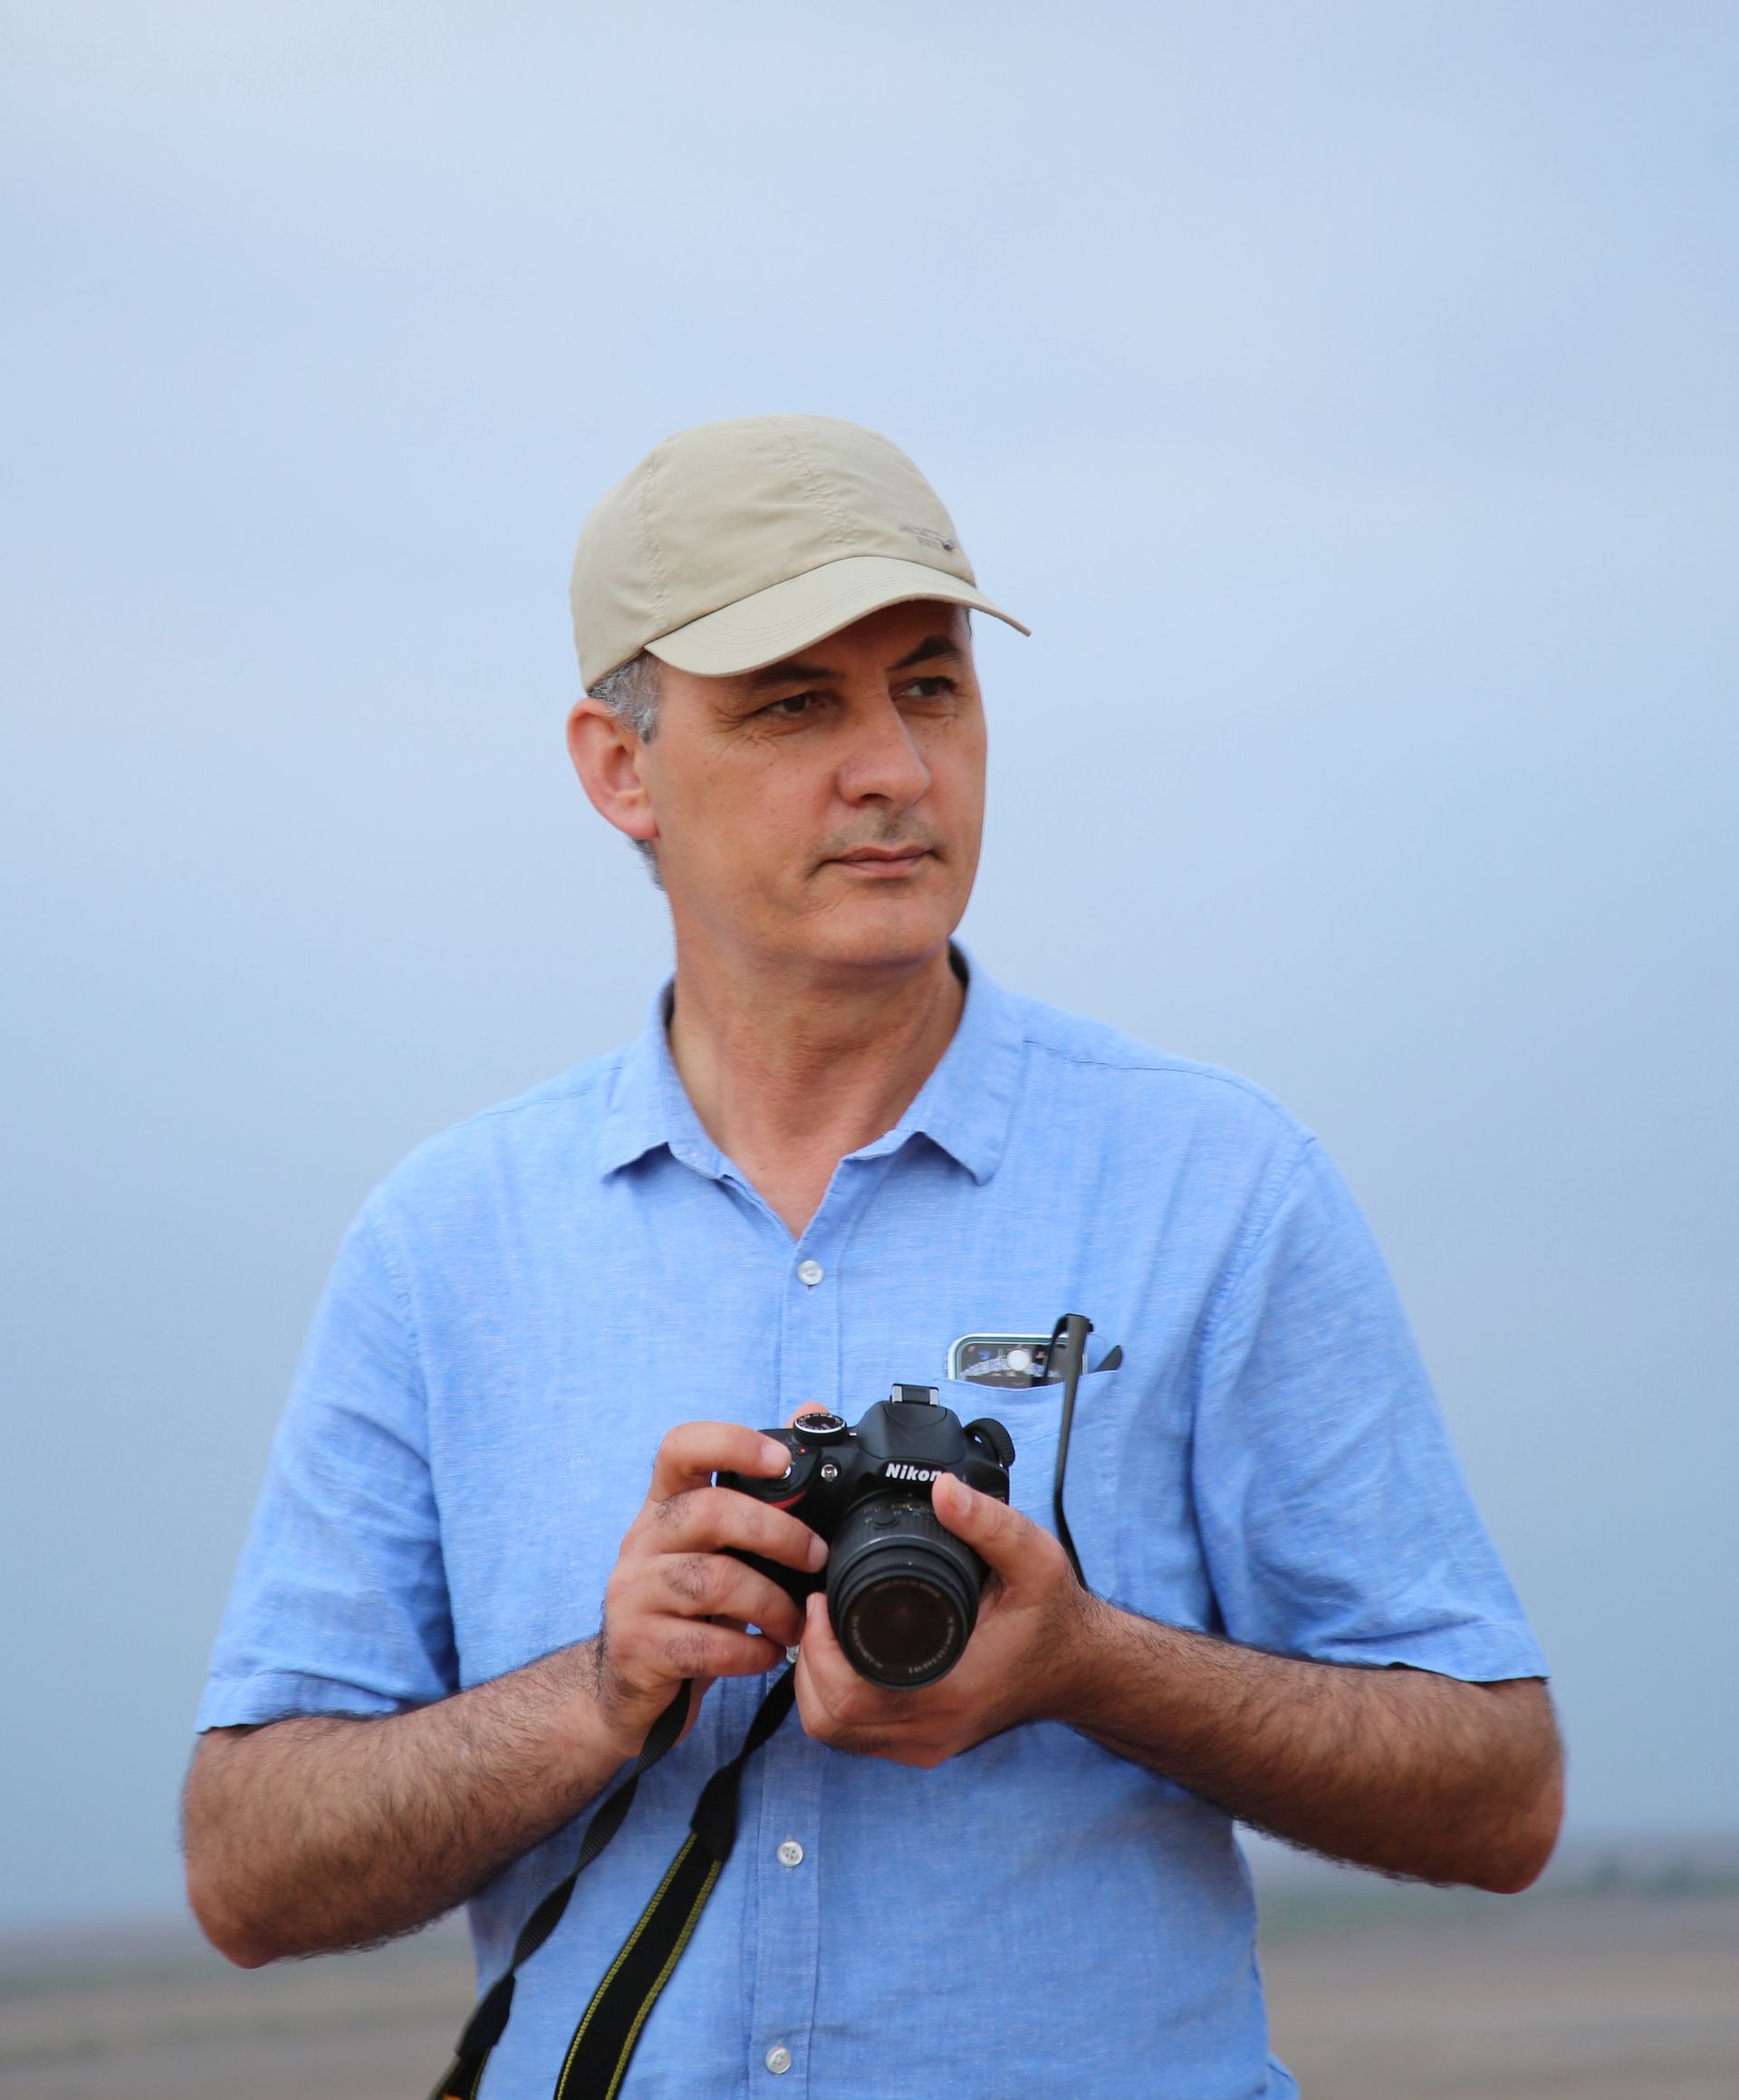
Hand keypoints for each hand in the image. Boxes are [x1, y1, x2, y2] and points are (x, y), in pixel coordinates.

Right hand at [593, 1422, 827, 1755]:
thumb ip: (761, 1489)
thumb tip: (811, 1409)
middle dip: (777, 1533)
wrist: (628, 1683)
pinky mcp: (637, 1647)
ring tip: (795, 1623)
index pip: (680, 1447)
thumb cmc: (689, 1605)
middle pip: (709, 1511)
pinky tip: (766, 1654)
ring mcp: (633, 1593)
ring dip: (772, 1603)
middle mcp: (641, 1540)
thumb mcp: (719, 1545)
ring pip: (713, 1581)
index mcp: (664, 1505)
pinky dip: (750, 1651)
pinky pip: (706, 1644)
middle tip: (815, 1558)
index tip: (781, 1462)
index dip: (732, 1443)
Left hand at [793, 1474, 1097, 1766]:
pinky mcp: (923, 1745)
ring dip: (816, 1683)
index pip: (847, 1698)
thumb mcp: (1033, 1558)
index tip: (823, 1597)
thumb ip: (987, 1521)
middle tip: (818, 1608)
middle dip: (807, 1662)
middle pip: (829, 1720)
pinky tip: (842, 1657)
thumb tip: (941, 1487)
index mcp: (949, 1692)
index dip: (818, 1649)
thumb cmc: (1054, 1616)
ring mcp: (926, 1744)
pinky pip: (856, 1736)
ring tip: (826, 1627)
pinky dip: (835, 1700)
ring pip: (836, 1733)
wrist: (1082, 1667)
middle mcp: (932, 1729)